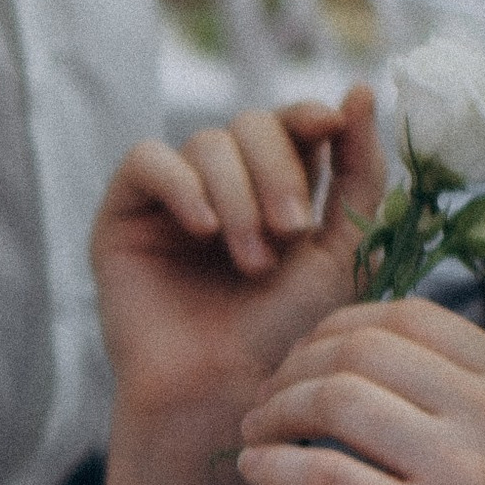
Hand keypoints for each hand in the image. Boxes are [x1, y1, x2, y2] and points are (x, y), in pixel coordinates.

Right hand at [90, 90, 384, 445]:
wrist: (224, 395)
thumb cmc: (286, 337)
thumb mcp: (343, 251)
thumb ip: (359, 174)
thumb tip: (360, 89)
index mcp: (278, 189)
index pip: (292, 123)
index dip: (310, 115)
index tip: (331, 124)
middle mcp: (225, 185)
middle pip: (251, 124)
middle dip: (277, 171)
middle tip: (289, 234)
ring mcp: (173, 197)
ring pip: (206, 142)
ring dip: (237, 195)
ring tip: (249, 261)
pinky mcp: (124, 213)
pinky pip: (148, 160)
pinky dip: (181, 184)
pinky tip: (201, 228)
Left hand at [234, 296, 484, 484]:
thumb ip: (479, 407)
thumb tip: (381, 364)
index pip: (415, 316)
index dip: (341, 326)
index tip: (306, 357)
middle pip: (363, 349)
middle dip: (297, 366)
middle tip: (267, 399)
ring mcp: (466, 477)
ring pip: (335, 400)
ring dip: (275, 411)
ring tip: (255, 433)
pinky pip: (323, 475)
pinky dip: (273, 465)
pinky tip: (255, 471)